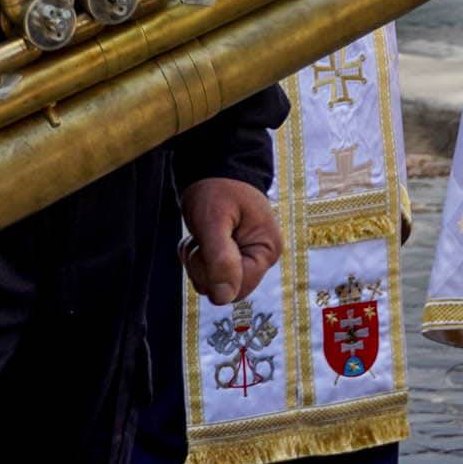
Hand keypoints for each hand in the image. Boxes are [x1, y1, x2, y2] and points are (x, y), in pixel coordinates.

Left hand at [179, 176, 282, 307]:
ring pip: (212, 283)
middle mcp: (260, 258)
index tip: (206, 245)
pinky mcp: (231, 256)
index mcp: (266, 250)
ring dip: (197, 261)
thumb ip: (220, 259)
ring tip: (200, 234)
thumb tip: (223, 297)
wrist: (213, 165)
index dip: (214, 273)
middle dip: (204, 267)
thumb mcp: (213, 220)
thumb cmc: (216, 187)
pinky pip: (207, 273)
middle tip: (202, 238)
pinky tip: (199, 237)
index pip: (237, 288)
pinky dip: (196, 257)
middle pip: (224, 289)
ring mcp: (245, 258)